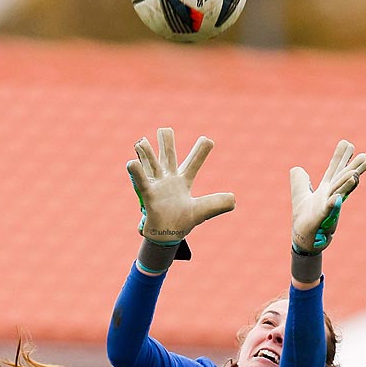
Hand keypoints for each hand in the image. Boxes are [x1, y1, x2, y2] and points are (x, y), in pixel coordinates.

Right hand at [127, 128, 236, 244]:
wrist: (166, 236)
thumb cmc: (182, 222)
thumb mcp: (203, 211)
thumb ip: (217, 203)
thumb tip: (234, 200)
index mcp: (184, 181)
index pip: (194, 163)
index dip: (201, 151)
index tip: (208, 140)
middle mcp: (169, 179)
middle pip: (168, 156)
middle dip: (166, 142)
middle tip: (165, 129)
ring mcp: (157, 185)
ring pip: (152, 165)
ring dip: (147, 153)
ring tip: (142, 142)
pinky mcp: (149, 194)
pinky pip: (141, 182)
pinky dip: (137, 172)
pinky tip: (131, 162)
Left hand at [290, 139, 365, 255]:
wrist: (302, 239)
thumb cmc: (305, 218)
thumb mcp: (299, 195)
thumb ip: (299, 181)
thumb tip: (297, 168)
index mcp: (326, 189)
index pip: (334, 170)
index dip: (341, 157)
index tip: (348, 143)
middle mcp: (330, 197)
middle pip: (343, 180)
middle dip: (354, 169)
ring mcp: (328, 209)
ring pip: (339, 194)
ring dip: (347, 185)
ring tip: (354, 174)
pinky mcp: (321, 220)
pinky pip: (327, 212)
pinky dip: (333, 205)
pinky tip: (336, 199)